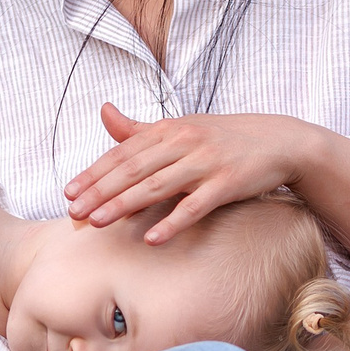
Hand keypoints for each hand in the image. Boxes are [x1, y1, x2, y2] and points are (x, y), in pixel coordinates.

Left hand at [63, 103, 320, 244]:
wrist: (280, 141)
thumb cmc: (225, 138)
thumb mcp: (182, 127)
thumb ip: (140, 129)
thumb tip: (104, 112)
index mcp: (170, 129)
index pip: (123, 152)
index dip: (94, 173)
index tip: (69, 192)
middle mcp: (184, 142)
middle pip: (134, 169)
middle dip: (101, 191)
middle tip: (74, 213)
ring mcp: (206, 162)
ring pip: (158, 186)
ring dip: (125, 205)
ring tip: (98, 222)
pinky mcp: (228, 183)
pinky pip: (196, 206)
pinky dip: (173, 221)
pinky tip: (152, 238)